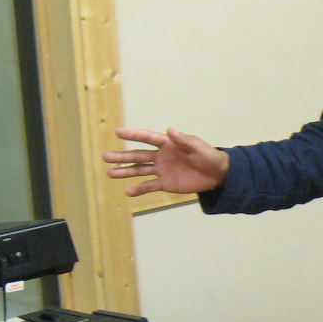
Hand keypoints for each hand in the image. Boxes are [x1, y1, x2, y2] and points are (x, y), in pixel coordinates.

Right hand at [105, 127, 229, 196]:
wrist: (217, 174)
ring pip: (140, 171)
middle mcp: (161, 156)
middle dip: (122, 157)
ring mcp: (162, 170)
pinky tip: (128, 192)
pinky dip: (139, 189)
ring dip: (125, 172)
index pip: (147, 138)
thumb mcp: (197, 147)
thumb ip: (183, 140)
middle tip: (106, 157)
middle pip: (138, 156)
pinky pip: (150, 186)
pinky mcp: (166, 183)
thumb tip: (170, 129)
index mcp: (167, 144)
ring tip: (110, 173)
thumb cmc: (208, 156)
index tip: (118, 132)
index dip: (133, 135)